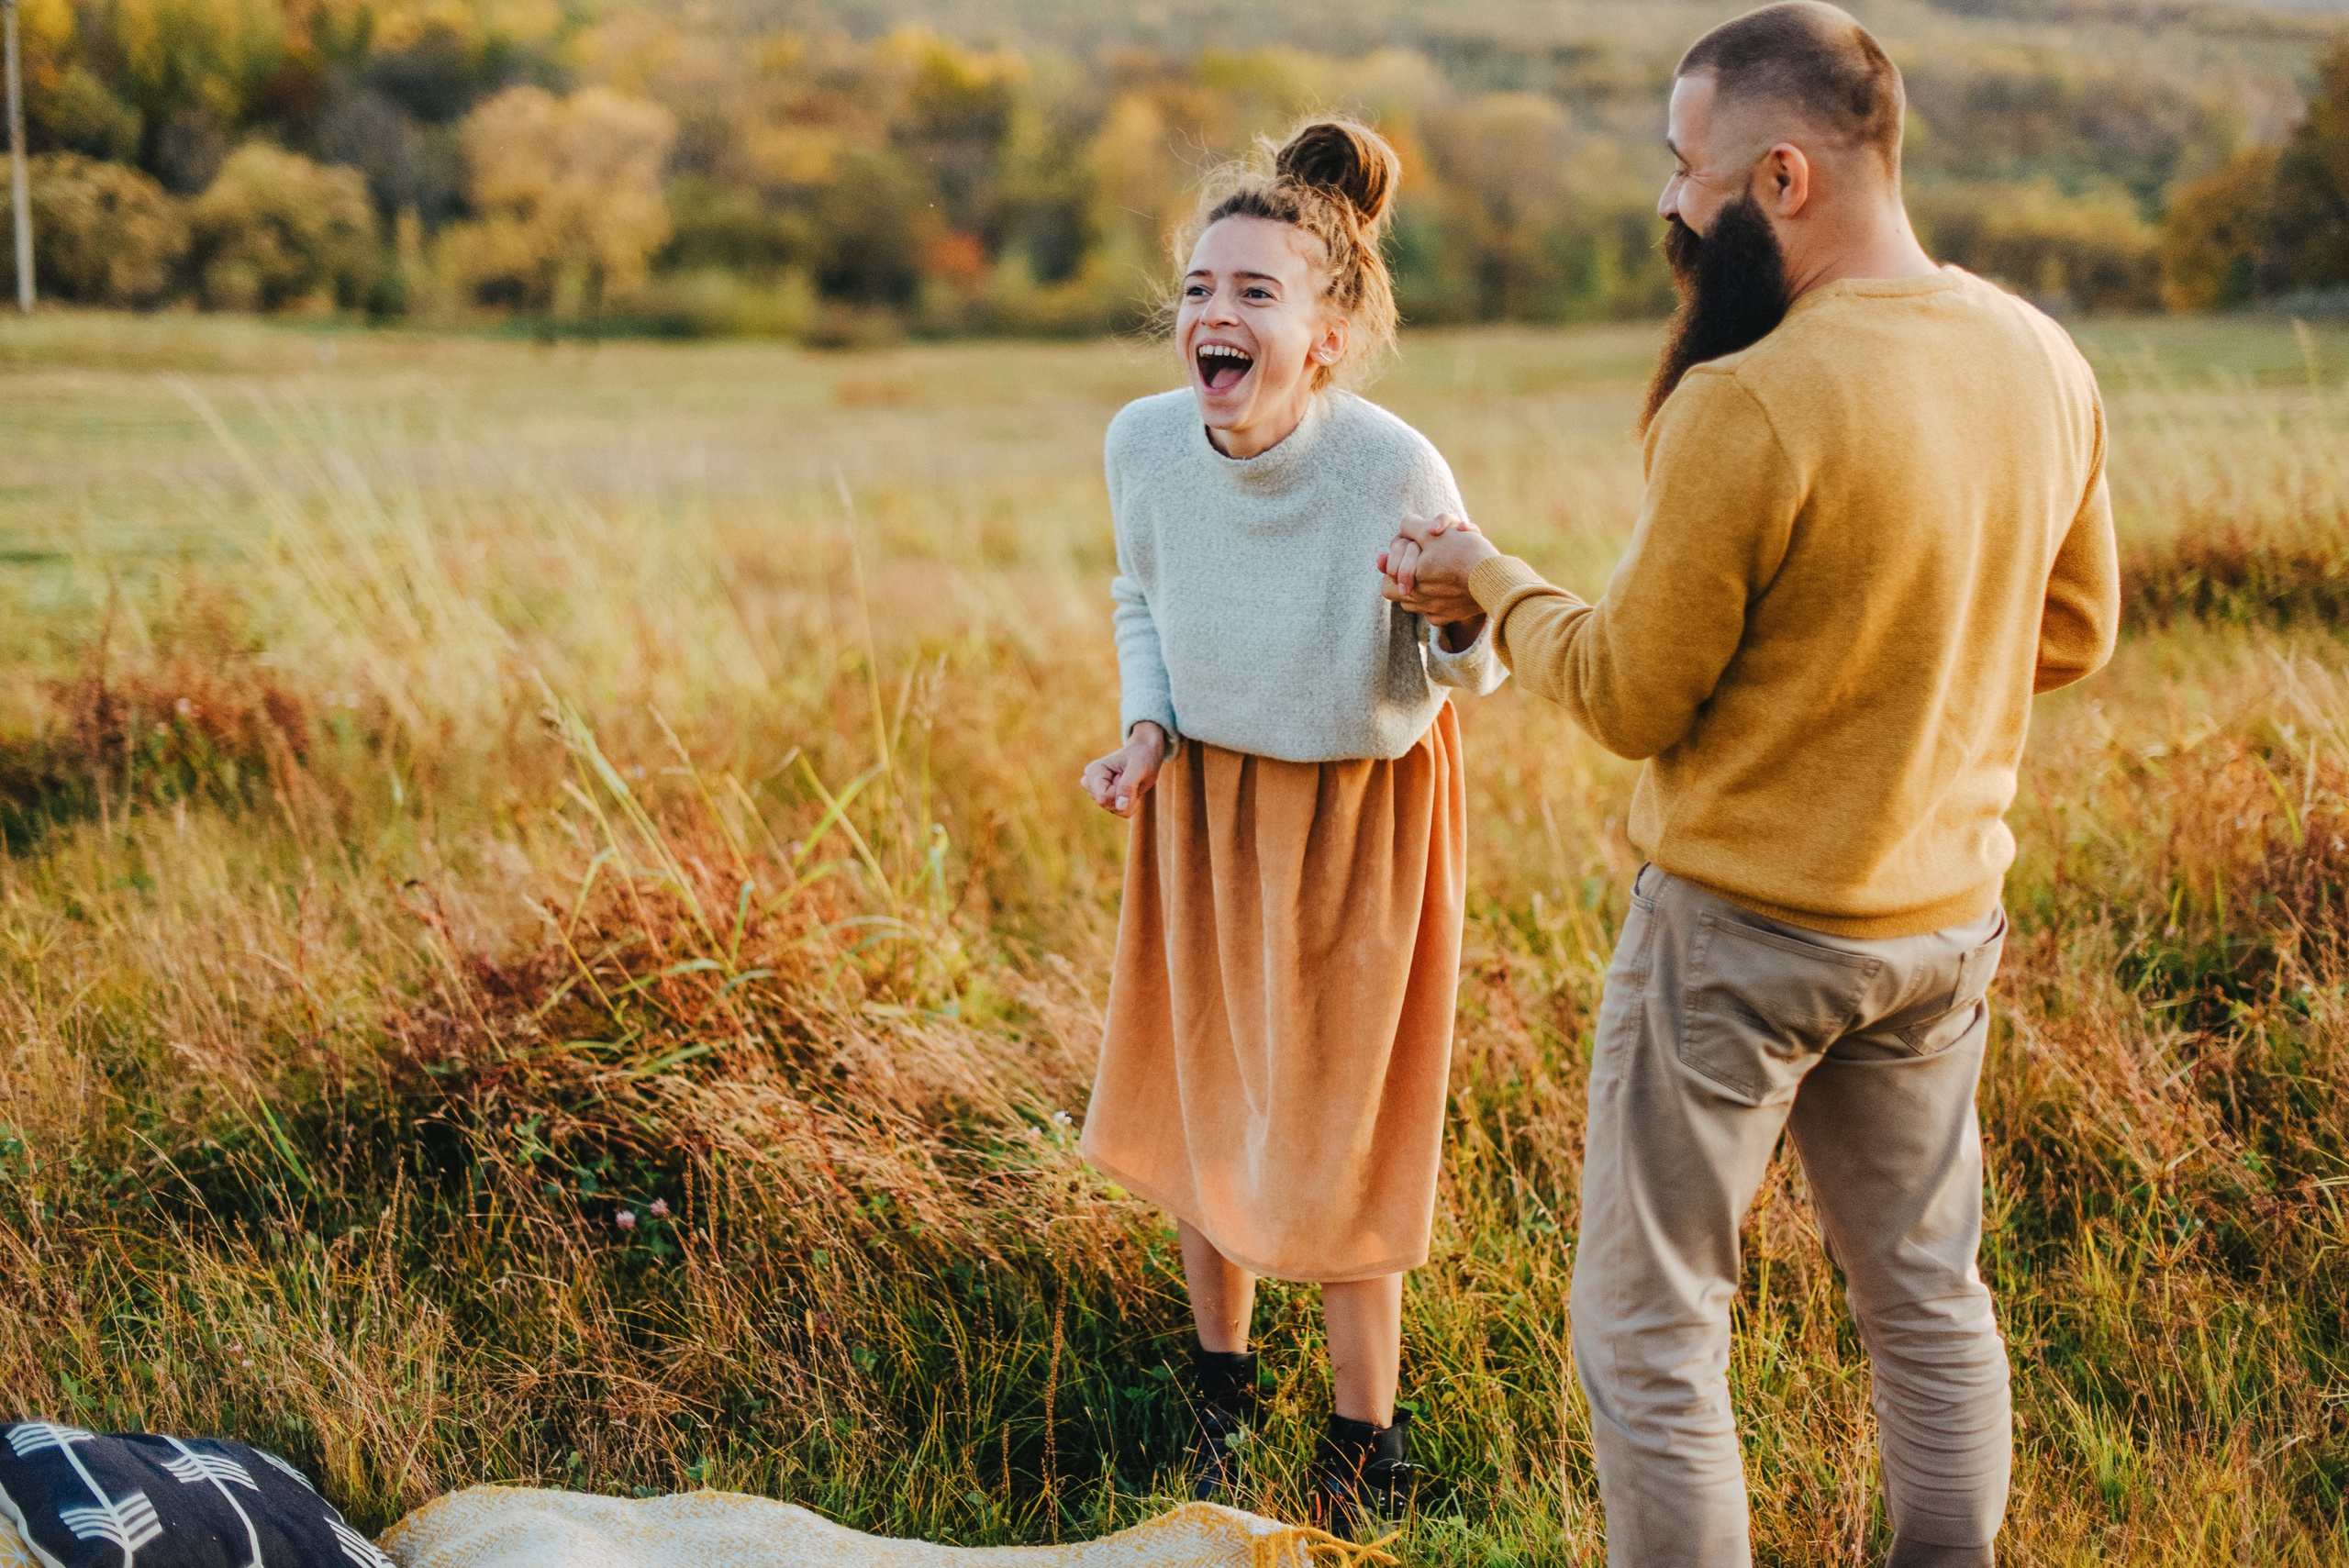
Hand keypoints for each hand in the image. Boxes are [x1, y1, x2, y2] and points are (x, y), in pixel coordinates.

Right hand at [1081, 722, 1167, 817]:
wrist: (1146, 753)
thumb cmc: (1142, 756)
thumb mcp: (1138, 769)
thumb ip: (1128, 786)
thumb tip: (1120, 807)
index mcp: (1093, 771)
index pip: (1103, 798)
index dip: (1121, 793)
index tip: (1129, 777)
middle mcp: (1091, 782)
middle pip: (1107, 805)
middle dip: (1125, 797)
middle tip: (1131, 779)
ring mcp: (1097, 792)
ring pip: (1115, 810)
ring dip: (1130, 800)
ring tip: (1131, 782)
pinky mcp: (1106, 799)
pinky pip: (1120, 811)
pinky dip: (1131, 803)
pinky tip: (1131, 788)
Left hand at [1378, 512, 1496, 624]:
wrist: (1494, 579)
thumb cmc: (1462, 553)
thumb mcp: (1432, 532)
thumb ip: (1411, 527)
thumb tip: (1403, 524)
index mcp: (1408, 583)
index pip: (1388, 572)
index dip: (1398, 555)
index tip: (1414, 546)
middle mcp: (1417, 602)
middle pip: (1399, 588)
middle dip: (1408, 571)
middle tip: (1421, 557)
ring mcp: (1434, 612)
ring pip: (1418, 598)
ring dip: (1423, 583)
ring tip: (1437, 567)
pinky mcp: (1450, 616)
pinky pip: (1438, 607)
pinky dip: (1442, 595)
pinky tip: (1452, 582)